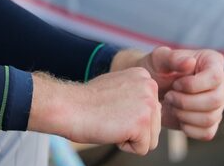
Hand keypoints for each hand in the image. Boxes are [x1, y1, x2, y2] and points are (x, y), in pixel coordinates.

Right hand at [29, 69, 161, 154]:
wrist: (69, 107)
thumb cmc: (86, 101)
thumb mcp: (117, 87)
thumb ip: (135, 94)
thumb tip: (146, 108)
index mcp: (144, 75)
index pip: (151, 110)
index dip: (129, 115)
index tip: (111, 106)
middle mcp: (150, 86)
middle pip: (154, 125)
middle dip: (132, 128)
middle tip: (110, 115)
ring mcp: (148, 104)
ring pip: (150, 139)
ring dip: (129, 137)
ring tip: (111, 121)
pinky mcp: (142, 123)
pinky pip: (142, 149)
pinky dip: (125, 146)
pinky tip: (111, 129)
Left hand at [136, 47, 223, 139]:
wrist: (150, 88)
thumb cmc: (156, 68)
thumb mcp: (159, 58)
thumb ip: (172, 58)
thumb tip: (190, 62)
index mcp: (213, 62)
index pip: (215, 78)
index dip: (193, 85)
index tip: (175, 84)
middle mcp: (221, 83)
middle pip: (215, 100)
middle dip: (186, 101)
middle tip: (169, 96)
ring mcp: (218, 104)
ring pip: (210, 118)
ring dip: (184, 114)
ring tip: (171, 104)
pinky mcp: (212, 122)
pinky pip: (206, 132)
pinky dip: (188, 127)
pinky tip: (177, 115)